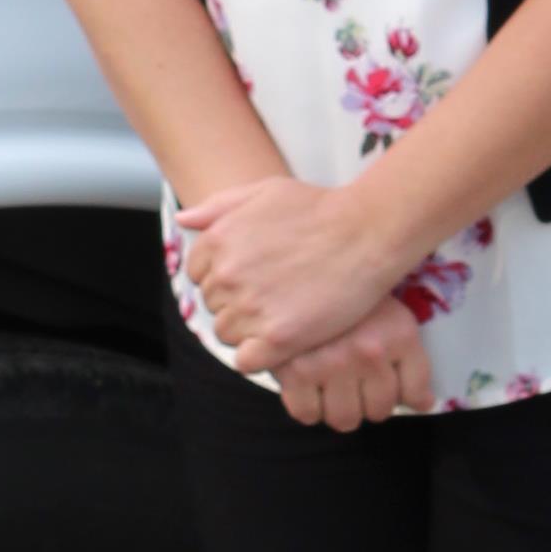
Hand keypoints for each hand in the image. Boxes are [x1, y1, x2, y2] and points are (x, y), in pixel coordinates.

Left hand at [175, 172, 409, 374]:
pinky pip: (245, 361)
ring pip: (227, 334)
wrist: (367, 232)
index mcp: (218, 240)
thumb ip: (218, 206)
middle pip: (213, 305)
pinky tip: (283, 339)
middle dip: (238, 302)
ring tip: (283, 313)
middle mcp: (227, 275)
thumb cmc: (320, 208)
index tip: (255, 276)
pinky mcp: (277, 339)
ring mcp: (250, 308)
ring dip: (249, 329)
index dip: (226, 278)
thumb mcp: (264, 190)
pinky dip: (260, 355)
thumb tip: (183, 221)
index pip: (198, 276)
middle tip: (275, 294)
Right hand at [271, 306, 434, 430]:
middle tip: (355, 381)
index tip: (387, 384)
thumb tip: (425, 405)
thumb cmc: (348, 292)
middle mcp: (368, 351)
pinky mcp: (295, 370)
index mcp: (398, 334)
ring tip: (332, 384)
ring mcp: (331, 362)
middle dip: (368, 402)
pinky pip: (306, 413)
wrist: (301, 265)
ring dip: (339, 408)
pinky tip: (308, 385)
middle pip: (378, 411)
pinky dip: (308, 407)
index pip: (413, 394)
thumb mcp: (391, 316)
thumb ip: (412, 363)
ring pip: (344, 418)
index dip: (401, 395)